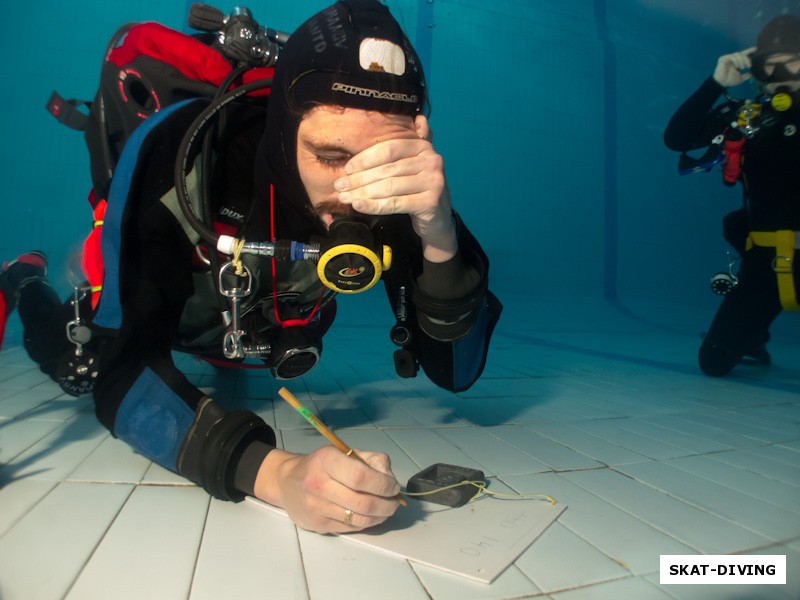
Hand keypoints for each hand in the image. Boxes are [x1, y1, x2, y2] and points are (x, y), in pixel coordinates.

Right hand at [253, 446, 400, 533]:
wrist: (287, 482)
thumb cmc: (322, 464)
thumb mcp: (345, 452)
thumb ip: (372, 461)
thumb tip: (390, 480)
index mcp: (326, 460)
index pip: (361, 477)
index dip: (383, 484)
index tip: (393, 486)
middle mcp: (318, 484)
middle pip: (363, 502)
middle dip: (387, 505)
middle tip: (394, 502)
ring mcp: (317, 508)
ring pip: (359, 519)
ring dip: (380, 516)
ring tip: (386, 509)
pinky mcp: (318, 525)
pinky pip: (351, 528)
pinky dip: (367, 523)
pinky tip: (370, 515)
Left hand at [334, 115, 457, 261]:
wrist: (437, 219)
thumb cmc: (417, 189)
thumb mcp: (413, 165)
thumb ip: (409, 145)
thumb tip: (418, 117)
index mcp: (423, 146)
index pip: (389, 149)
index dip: (365, 158)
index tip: (346, 169)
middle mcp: (432, 160)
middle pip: (387, 169)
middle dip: (359, 179)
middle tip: (339, 186)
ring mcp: (433, 181)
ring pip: (389, 187)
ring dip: (362, 193)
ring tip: (343, 197)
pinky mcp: (430, 202)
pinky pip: (395, 203)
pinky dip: (374, 206)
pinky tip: (358, 206)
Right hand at [713, 47, 755, 86]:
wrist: (721, 83)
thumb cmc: (729, 81)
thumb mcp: (740, 79)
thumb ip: (746, 76)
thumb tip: (751, 74)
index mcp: (736, 63)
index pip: (743, 55)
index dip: (749, 51)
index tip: (755, 49)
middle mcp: (732, 60)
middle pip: (742, 54)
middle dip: (747, 59)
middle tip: (749, 66)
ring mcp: (727, 58)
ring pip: (738, 54)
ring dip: (742, 60)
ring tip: (742, 67)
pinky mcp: (723, 58)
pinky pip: (732, 56)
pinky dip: (736, 60)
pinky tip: (736, 66)